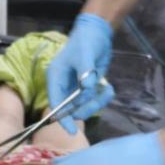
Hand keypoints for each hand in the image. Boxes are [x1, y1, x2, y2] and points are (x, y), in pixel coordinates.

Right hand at [46, 13, 115, 133]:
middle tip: (100, 98)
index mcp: (56, 78)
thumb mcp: (85, 55)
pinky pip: (95, 100)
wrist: (97, 33)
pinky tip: (108, 88)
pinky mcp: (88, 88)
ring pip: (85, 106)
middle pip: (72, 108)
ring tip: (107, 90)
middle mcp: (64, 85)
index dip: (62, 118)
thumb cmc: (86, 41)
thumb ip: (85, 74)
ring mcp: (76, 88)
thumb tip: (86, 91)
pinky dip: (104, 97)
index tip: (72, 131)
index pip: (56, 103)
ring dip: (98, 102)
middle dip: (87, 107)